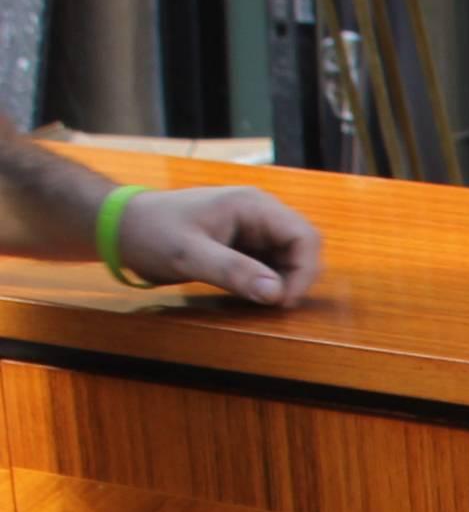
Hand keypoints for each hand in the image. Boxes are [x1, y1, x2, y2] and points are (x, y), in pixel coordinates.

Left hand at [111, 185, 322, 306]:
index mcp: (252, 206)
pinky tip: (250, 294)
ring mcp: (253, 228)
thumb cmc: (150, 232)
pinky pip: (272, 265)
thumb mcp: (188, 254)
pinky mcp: (244, 244)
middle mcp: (259, 214)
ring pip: (291, 258)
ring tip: (259, 300)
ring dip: (284, 282)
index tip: (281, 301)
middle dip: (297, 278)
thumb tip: (276, 294)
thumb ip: (233, 272)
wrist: (120, 226)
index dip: (304, 271)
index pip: (304, 237)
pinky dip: (269, 283)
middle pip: (303, 247)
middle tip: (274, 305)